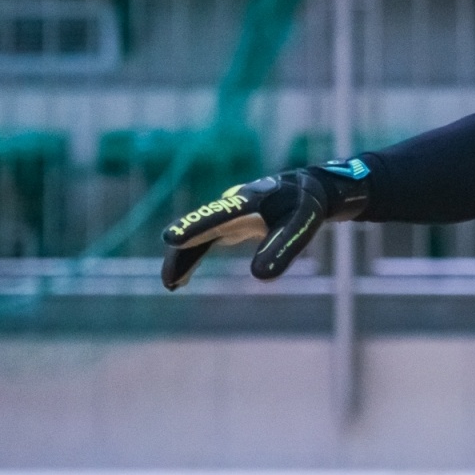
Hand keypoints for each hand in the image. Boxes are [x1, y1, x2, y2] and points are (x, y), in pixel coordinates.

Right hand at [160, 160, 370, 289]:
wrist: (304, 189)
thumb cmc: (304, 206)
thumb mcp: (301, 226)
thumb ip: (283, 247)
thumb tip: (259, 276)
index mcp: (249, 200)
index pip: (219, 214)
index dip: (195, 226)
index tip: (171, 237)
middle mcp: (231, 205)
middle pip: (199, 228)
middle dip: (182, 253)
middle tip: (170, 280)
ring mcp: (227, 215)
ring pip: (197, 237)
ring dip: (182, 259)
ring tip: (173, 285)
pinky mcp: (227, 224)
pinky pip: (203, 241)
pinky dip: (192, 258)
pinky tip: (183, 279)